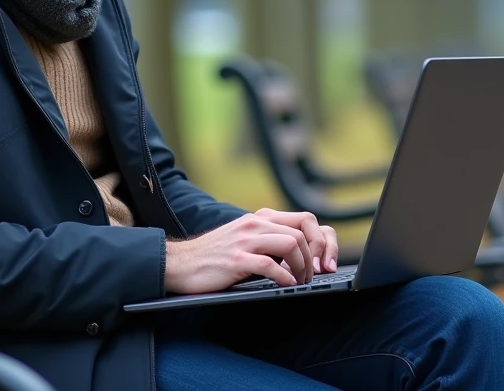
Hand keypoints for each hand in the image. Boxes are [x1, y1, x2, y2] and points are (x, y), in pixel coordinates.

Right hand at [164, 213, 313, 294]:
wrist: (181, 263)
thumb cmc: (215, 255)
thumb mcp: (244, 238)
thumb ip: (268, 238)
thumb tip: (299, 253)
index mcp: (260, 218)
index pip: (305, 219)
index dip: (320, 240)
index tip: (322, 261)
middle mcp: (254, 223)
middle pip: (301, 233)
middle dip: (313, 258)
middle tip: (311, 276)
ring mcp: (245, 240)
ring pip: (290, 244)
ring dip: (301, 267)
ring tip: (300, 282)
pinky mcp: (237, 259)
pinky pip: (271, 265)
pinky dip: (284, 278)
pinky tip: (285, 286)